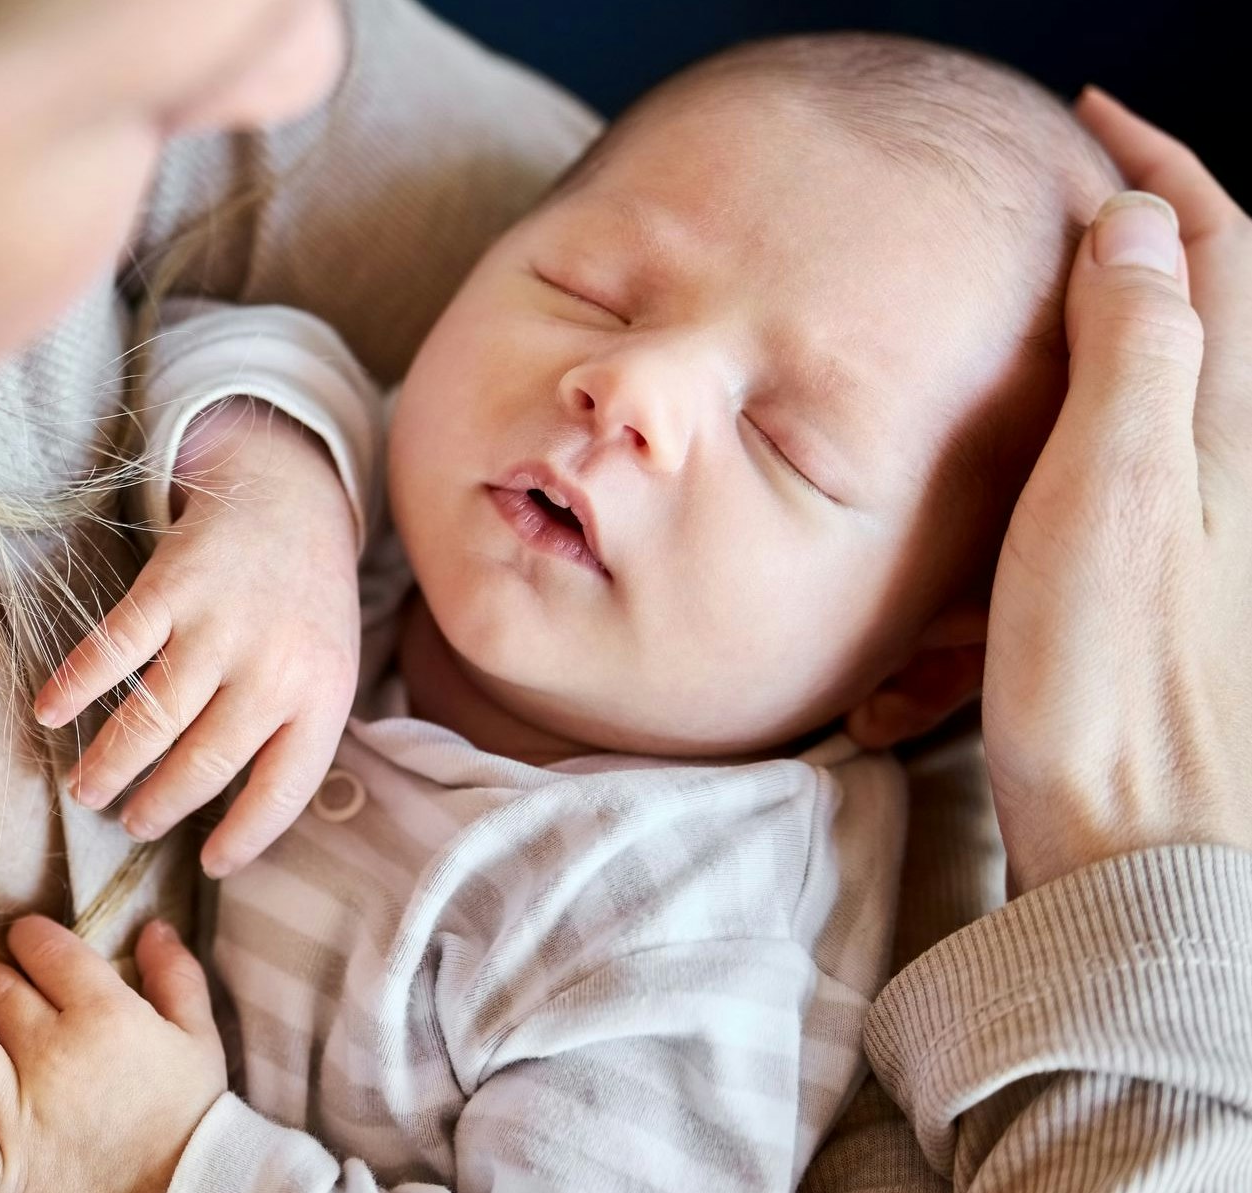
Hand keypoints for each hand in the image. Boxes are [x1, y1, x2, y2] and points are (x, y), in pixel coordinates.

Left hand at [0, 918, 226, 1192]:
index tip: (20, 935)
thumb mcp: (198, 1037)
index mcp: (105, 1016)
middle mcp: (54, 1055)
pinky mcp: (1, 1168)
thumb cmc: (191, 1116)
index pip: (46, 949)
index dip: (26, 933)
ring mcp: (20, 1113)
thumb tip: (154, 925)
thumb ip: (175, 976)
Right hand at [36, 399, 360, 876]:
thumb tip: (245, 826)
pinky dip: (75, 685)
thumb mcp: (326, 672)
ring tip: (85, 789)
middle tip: (133, 825)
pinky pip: (115, 648)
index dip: (245, 837)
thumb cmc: (301, 606)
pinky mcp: (173, 585)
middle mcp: (274, 666)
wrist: (287, 498)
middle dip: (160, 806)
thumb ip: (295, 735)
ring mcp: (221, 624)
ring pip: (154, 718)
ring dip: (110, 763)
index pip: (284, 789)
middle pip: (205, 763)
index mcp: (323, 696)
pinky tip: (48, 712)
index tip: (211, 864)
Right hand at [981, 89, 1251, 893]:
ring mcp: (1169, 547)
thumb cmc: (1111, 687)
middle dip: (1100, 259)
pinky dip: (993, 536)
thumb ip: (1130, 353)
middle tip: (1016, 227)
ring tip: (946, 397)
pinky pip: (1055, 534)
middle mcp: (1206, 478)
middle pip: (1173, 322)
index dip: (1158, 169)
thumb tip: (1132, 227)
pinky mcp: (1124, 612)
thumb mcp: (1109, 495)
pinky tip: (935, 598)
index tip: (1086, 119)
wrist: (1134, 858)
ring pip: (1105, 424)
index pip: (1212, 251)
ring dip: (1033, 395)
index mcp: (1208, 432)